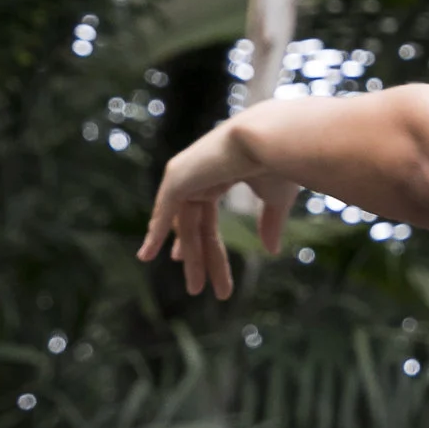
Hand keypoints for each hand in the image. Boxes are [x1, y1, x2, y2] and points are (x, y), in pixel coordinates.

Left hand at [138, 120, 298, 299]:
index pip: (205, 214)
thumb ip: (269, 222)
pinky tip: (147, 255)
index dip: (202, 242)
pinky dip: (156, 233)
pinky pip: (163, 211)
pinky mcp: (177, 177)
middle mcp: (200, 173)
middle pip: (195, 225)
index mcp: (222, 173)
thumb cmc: (281, 161)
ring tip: (196, 289)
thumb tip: (270, 251)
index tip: (189, 262)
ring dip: (189, 257)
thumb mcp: (276, 198)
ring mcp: (186, 174)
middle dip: (198, 258)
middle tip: (198, 289)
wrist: (272, 138)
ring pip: (183, 224)